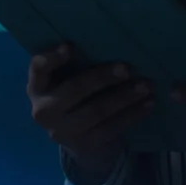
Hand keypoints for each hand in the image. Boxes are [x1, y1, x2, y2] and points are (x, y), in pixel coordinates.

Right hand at [27, 44, 152, 184]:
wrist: (79, 141)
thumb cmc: (76, 97)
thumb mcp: (67, 80)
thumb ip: (77, 64)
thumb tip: (110, 39)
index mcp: (37, 87)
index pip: (38, 69)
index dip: (52, 58)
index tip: (71, 46)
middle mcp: (43, 111)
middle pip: (74, 90)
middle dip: (101, 77)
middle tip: (127, 67)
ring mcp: (62, 132)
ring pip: (96, 111)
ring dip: (124, 96)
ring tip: (146, 85)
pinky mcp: (84, 145)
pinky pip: (111, 128)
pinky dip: (132, 114)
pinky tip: (148, 103)